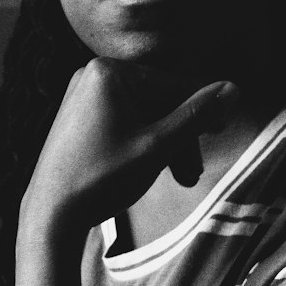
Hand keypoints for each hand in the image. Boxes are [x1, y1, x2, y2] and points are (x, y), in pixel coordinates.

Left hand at [20, 59, 237, 234]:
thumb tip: (234, 89)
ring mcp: (81, 95)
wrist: (50, 214)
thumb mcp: (158, 146)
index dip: (201, 110)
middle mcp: (91, 74)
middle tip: (192, 174)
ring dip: (163, 144)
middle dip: (178, 137)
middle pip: (156, 101)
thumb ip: (197, 116)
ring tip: (177, 179)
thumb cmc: (103, 178)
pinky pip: (121, 122)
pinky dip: (140, 143)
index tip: (223, 130)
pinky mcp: (76, 117)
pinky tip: (149, 170)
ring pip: (140, 115)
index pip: (171, 87)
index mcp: (108, 71)